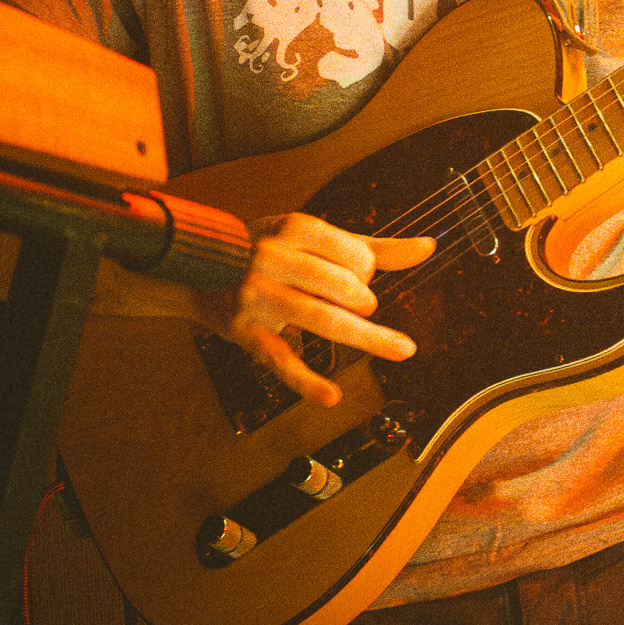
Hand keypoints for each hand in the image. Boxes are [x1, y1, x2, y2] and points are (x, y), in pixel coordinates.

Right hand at [194, 212, 433, 407]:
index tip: (353, 276)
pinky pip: (280, 360)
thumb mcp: (315, 239)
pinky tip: (332, 397)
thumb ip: (374, 247)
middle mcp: (275, 258)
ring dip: (368, 337)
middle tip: (356, 305)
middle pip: (346, 288)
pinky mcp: (246, 333)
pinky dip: (307, 382)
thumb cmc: (270, 250)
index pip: (357, 256)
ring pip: (323, 319)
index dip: (367, 273)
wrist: (193, 265)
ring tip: (402, 348)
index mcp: (295, 228)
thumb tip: (429, 247)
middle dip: (363, 301)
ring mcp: (259, 296)